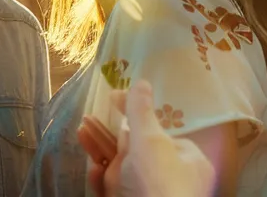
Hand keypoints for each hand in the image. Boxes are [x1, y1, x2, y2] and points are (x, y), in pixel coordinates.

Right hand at [82, 81, 215, 196]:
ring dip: (98, 151)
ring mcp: (148, 195)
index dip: (133, 111)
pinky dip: (102, 181)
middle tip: (85, 120)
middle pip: (134, 150)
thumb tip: (141, 82)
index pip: (158, 131)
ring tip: (80, 133)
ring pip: (120, 170)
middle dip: (107, 133)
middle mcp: (169, 178)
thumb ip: (141, 112)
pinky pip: (114, 192)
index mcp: (187, 160)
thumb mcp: (152, 141)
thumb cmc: (159, 183)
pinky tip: (93, 171)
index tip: (112, 96)